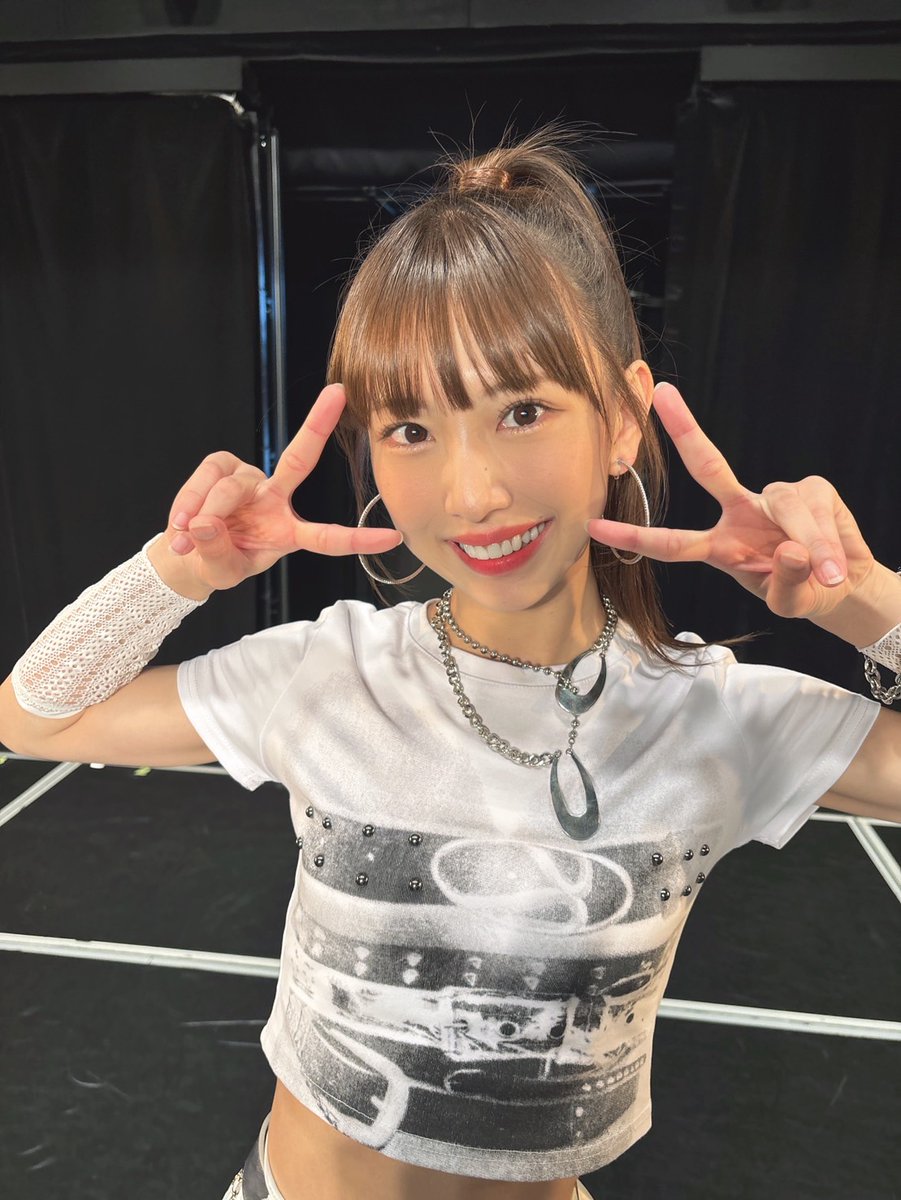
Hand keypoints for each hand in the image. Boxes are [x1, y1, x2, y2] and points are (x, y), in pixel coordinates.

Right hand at [162, 384, 401, 591]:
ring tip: (185, 537)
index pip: (327, 537)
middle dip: (318, 423)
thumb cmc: (217, 560)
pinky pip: (207, 476)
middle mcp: (275, 498)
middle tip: (337, 393)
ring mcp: (249, 479)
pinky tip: (180, 523)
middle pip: (299, 459)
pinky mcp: (222, 466)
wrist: (186, 550)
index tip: (394, 538)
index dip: (358, 539)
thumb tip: (205, 523)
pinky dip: (188, 501)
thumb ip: (217, 552)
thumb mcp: (222, 571)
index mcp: (288, 532)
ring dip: (204, 513)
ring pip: (229, 488)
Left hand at [588, 383, 876, 620]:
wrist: (845, 582)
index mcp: (721, 547)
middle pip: (708, 467)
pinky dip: (830, 540)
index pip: (672, 544)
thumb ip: (785, 584)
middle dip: (686, 430)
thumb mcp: (789, 602)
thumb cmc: (803, 591)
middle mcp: (740, 513)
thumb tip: (789, 550)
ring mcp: (774, 498)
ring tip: (828, 573)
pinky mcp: (812, 488)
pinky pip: (816, 510)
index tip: (594, 527)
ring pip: (787, 509)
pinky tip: (836, 556)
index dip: (635, 538)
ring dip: (812, 545)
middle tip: (662, 394)